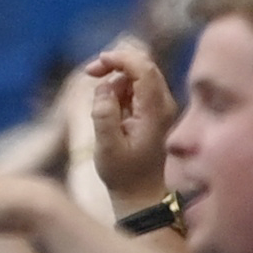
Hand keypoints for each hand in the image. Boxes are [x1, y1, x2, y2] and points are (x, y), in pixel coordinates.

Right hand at [70, 39, 176, 206]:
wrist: (139, 193)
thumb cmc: (123, 174)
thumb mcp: (106, 146)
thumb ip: (104, 114)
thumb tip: (104, 87)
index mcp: (156, 112)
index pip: (144, 69)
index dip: (120, 59)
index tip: (96, 66)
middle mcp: (163, 105)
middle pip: (142, 65)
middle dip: (115, 64)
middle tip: (90, 74)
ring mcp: (159, 107)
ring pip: (135, 76)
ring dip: (114, 83)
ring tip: (103, 113)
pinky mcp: (152, 110)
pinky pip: (134, 88)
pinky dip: (118, 93)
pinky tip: (111, 116)